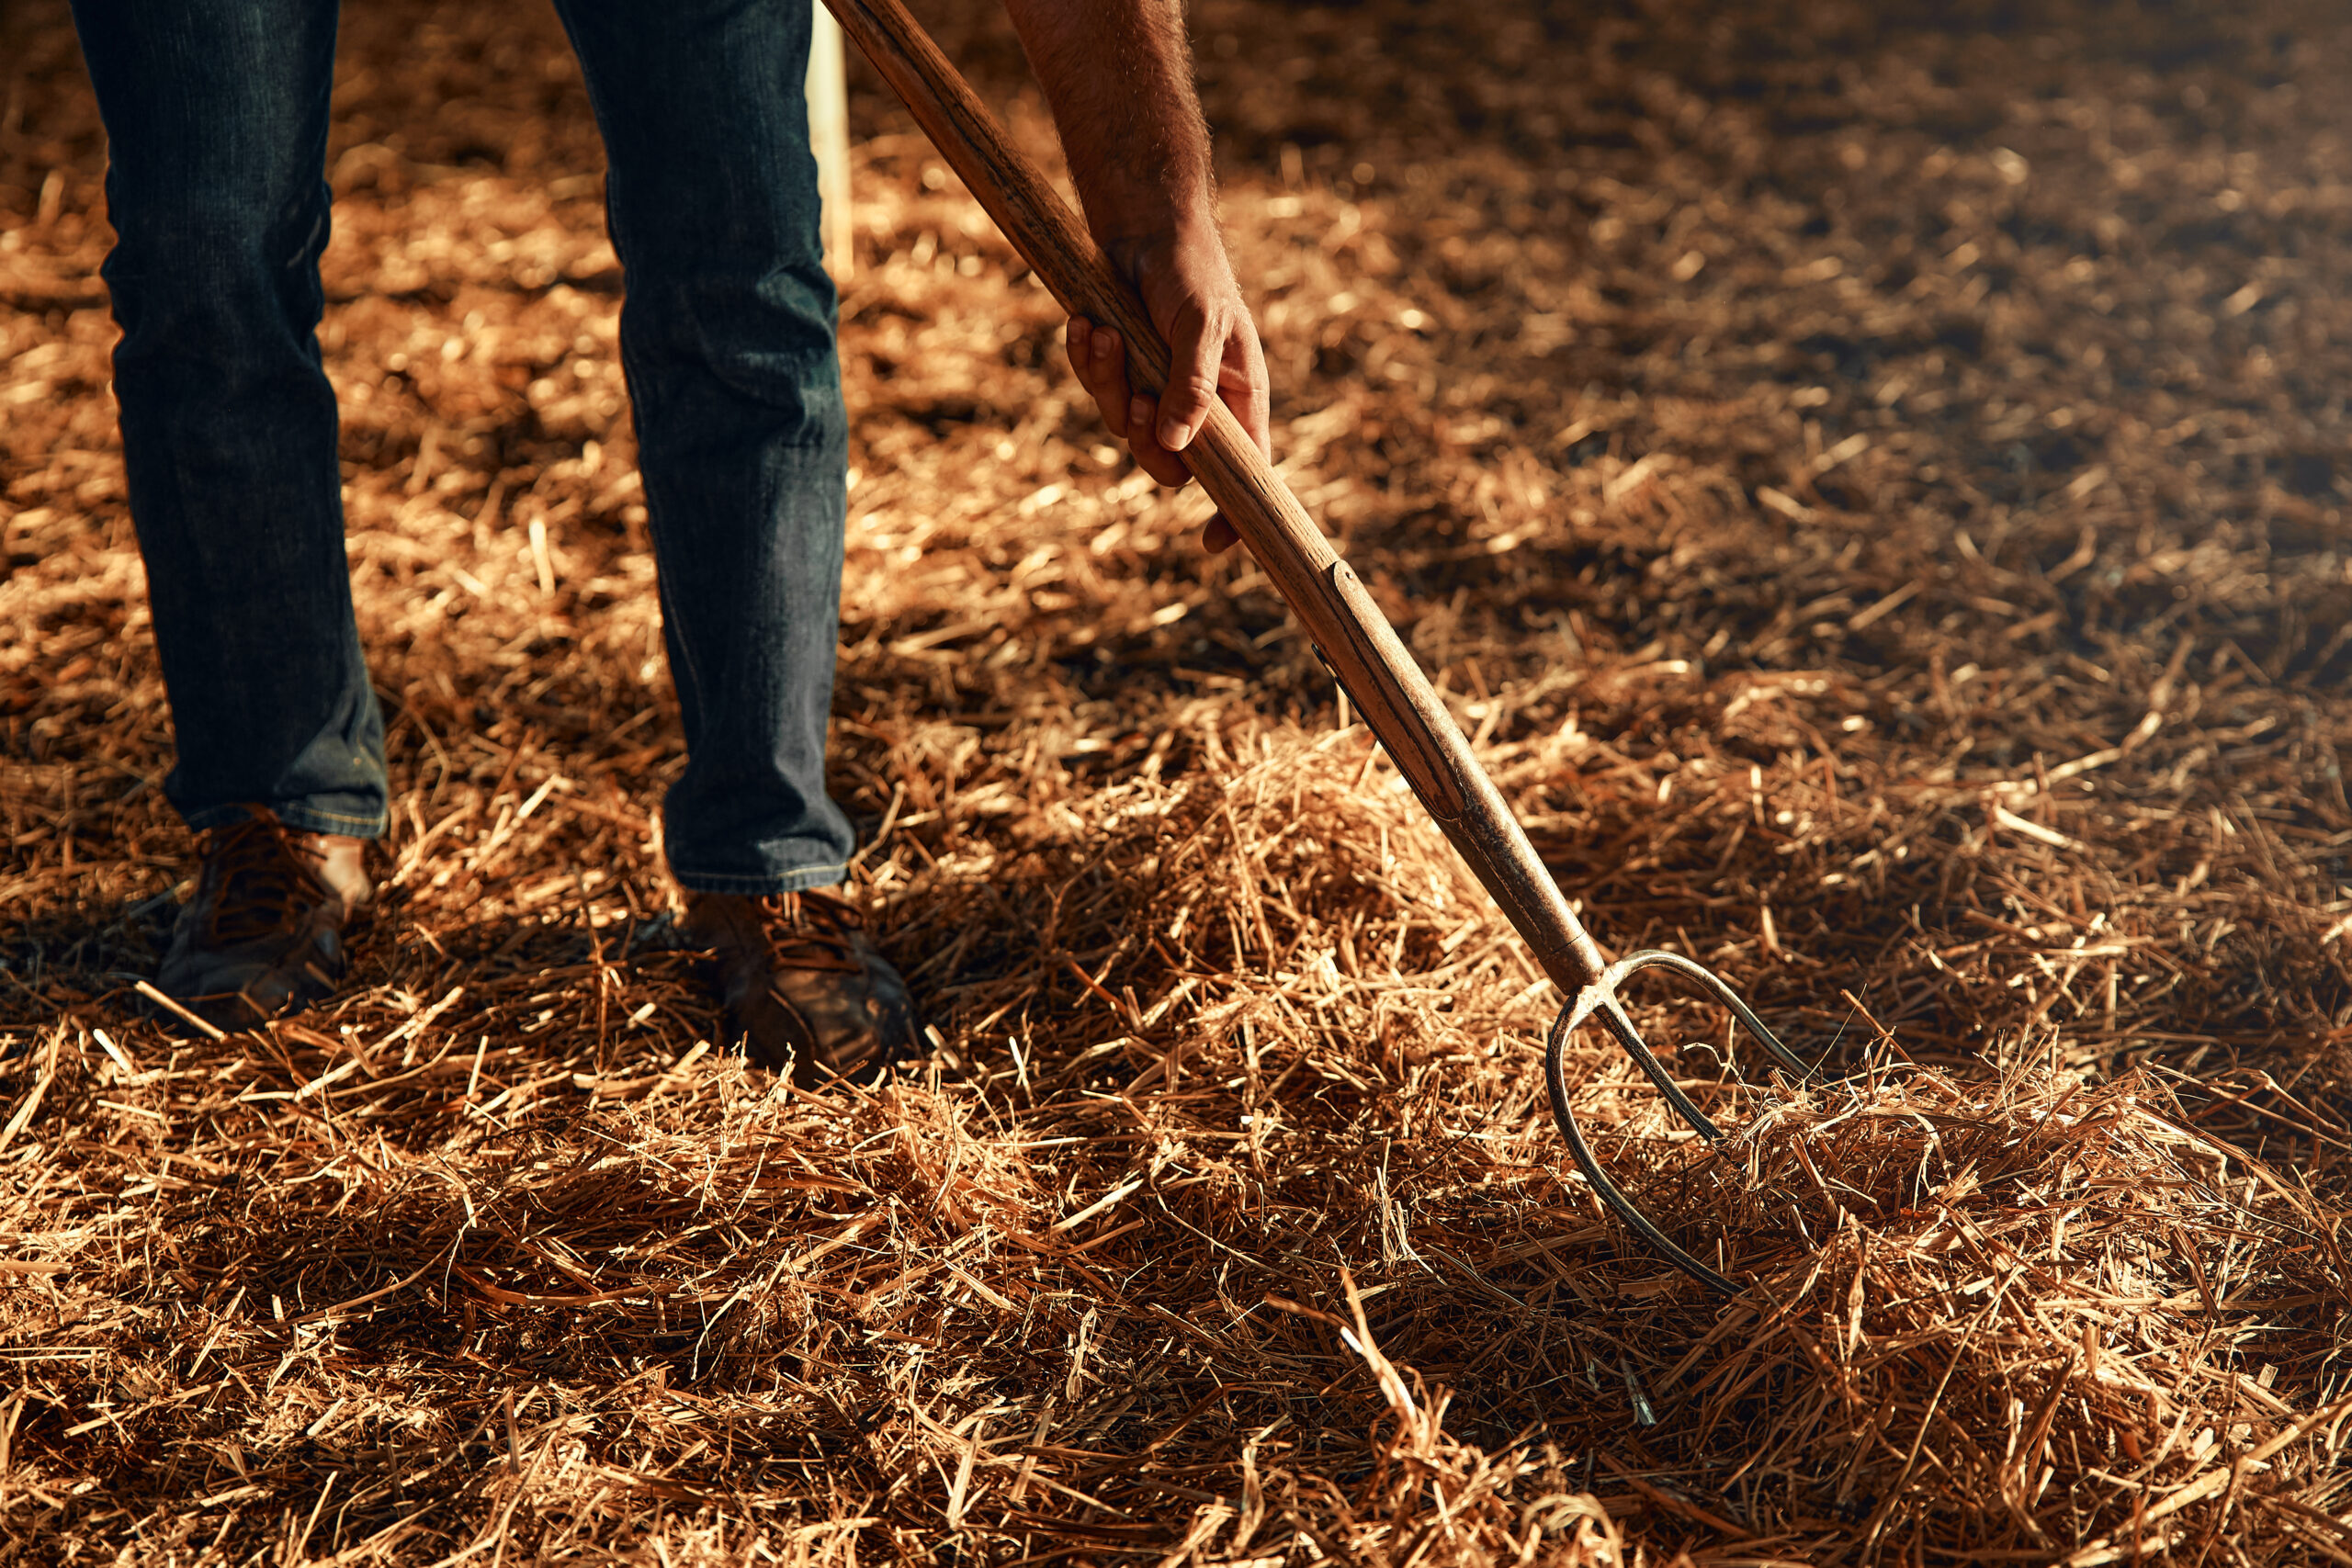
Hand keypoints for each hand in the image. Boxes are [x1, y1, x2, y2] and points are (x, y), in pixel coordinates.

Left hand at [1065, 221, 1269, 553]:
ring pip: (1125, 427)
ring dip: (1109, 385)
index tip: (1212, 543)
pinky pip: (1097, 390)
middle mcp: (1199, 403)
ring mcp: (1156, 389)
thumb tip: (1179, 445)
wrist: (1143, 223)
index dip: (1233, 512)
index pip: (1246, 471)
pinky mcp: (1121, 370)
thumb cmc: (1190, 269)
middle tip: (1137, 397)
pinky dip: (1086, 361)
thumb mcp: (1201, 325)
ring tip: (1103, 333)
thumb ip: (1193, 385)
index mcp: (1238, 398)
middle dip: (1145, 437)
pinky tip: (1083, 325)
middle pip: (1170, 463)